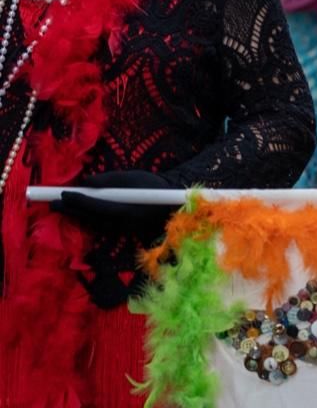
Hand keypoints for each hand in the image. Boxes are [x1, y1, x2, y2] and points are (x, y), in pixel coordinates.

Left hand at [51, 169, 178, 239]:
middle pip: (91, 217)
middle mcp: (123, 223)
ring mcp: (122, 229)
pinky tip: (75, 213)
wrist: (172, 203)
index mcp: (128, 209)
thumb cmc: (153, 186)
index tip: (64, 194)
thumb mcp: (133, 177)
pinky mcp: (121, 230)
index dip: (80, 201)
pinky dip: (85, 219)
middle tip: (52, 203)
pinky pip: (99, 225)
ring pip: (93, 223)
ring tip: (59, 207)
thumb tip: (86, 182)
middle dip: (71, 210)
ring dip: (75, 215)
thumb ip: (109, 180)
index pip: (98, 206)